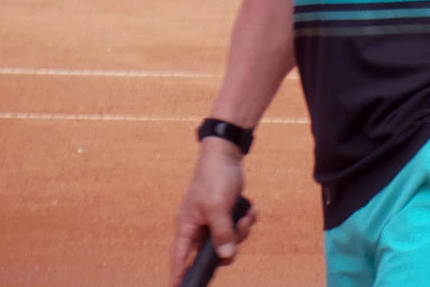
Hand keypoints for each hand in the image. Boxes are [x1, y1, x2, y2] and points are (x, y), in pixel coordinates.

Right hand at [169, 141, 255, 286]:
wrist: (226, 154)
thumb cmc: (214, 178)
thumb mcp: (217, 207)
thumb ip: (221, 233)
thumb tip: (226, 256)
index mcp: (187, 226)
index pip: (179, 258)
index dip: (179, 275)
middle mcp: (198, 227)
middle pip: (211, 254)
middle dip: (228, 247)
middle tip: (237, 231)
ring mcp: (212, 221)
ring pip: (227, 242)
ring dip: (240, 232)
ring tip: (246, 216)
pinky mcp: (226, 214)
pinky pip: (237, 229)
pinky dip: (246, 221)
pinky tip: (251, 210)